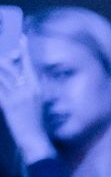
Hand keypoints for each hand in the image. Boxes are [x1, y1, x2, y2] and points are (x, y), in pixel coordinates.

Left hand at [0, 44, 47, 158]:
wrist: (35, 139)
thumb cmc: (39, 123)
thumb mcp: (41, 103)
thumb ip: (34, 88)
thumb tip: (31, 77)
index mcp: (37, 87)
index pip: (28, 63)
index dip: (23, 49)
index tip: (20, 38)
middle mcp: (27, 88)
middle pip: (10, 66)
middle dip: (3, 57)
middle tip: (2, 51)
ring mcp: (17, 96)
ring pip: (1, 74)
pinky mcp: (7, 104)